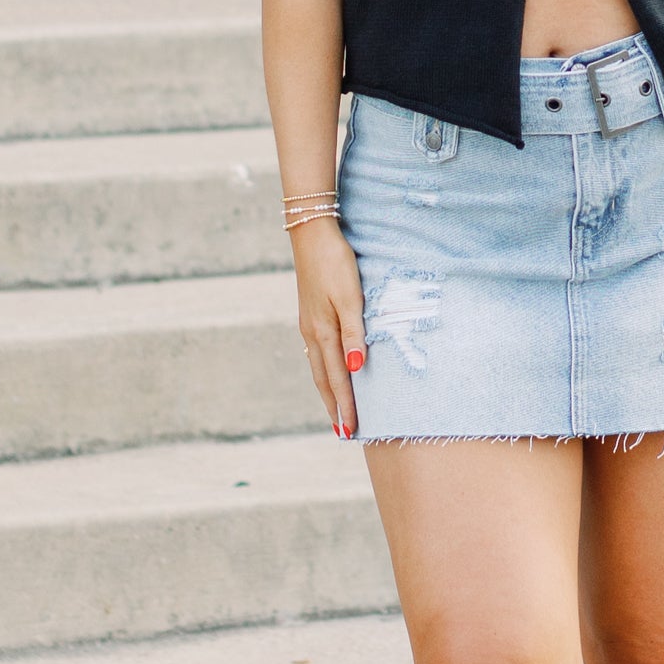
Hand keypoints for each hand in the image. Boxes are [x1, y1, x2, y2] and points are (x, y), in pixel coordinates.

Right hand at [291, 221, 366, 438]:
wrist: (311, 232)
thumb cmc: (335, 262)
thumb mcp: (350, 297)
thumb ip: (354, 333)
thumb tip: (355, 369)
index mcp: (323, 332)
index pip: (337, 378)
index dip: (345, 405)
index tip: (350, 430)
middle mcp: (312, 332)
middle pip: (323, 378)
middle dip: (334, 405)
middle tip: (342, 431)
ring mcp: (308, 323)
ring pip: (318, 366)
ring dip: (328, 390)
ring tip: (335, 410)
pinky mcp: (309, 313)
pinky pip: (316, 352)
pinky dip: (323, 370)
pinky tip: (326, 371)